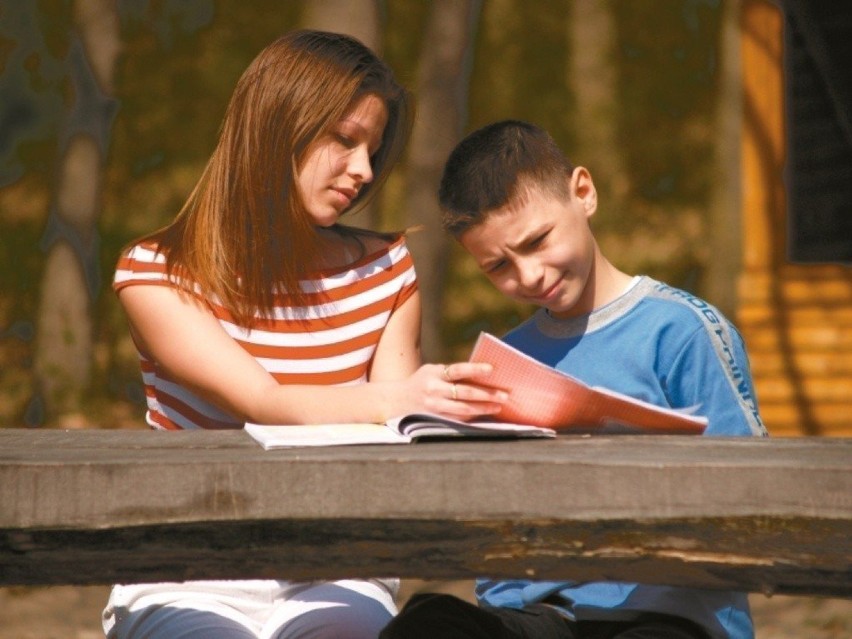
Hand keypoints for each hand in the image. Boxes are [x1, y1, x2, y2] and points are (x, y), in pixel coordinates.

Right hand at [392, 362, 507, 419]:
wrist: (397, 400)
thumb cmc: (422, 381)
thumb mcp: (432, 371)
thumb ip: (451, 373)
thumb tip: (482, 376)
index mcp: (434, 374)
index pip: (457, 370)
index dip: (475, 369)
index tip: (491, 370)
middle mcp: (433, 390)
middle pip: (465, 393)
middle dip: (487, 394)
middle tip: (505, 395)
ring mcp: (434, 407)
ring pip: (463, 409)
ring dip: (483, 408)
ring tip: (498, 406)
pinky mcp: (435, 420)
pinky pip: (458, 419)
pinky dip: (473, 417)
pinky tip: (484, 414)